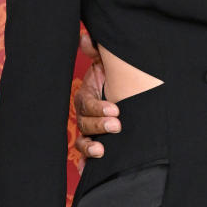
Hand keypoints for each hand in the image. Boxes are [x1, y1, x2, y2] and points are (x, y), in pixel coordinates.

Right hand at [74, 30, 117, 157]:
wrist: (124, 90)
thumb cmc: (113, 77)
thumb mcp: (106, 63)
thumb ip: (96, 51)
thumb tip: (86, 37)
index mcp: (87, 96)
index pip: (87, 104)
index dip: (98, 108)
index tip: (115, 109)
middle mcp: (85, 115)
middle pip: (85, 124)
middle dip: (100, 125)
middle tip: (117, 126)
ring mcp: (89, 131)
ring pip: (83, 141)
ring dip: (90, 147)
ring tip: (101, 151)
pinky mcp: (95, 144)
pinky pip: (85, 156)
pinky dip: (86, 163)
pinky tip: (89, 169)